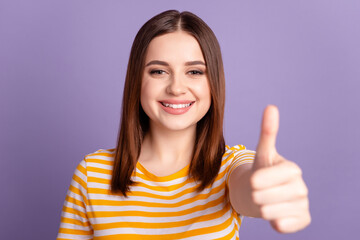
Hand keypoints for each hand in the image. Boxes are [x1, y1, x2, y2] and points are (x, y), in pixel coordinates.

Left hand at [251, 105, 310, 232]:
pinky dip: (273, 222)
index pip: (269, 178)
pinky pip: (282, 225)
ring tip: (264, 201)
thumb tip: (271, 107)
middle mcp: (301, 187)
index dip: (258, 180)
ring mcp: (303, 204)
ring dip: (261, 208)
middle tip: (259, 191)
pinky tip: (274, 214)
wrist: (263, 194)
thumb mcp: (262, 153)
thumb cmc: (261, 172)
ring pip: (270, 212)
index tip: (253, 180)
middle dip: (256, 195)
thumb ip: (267, 132)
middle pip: (266, 197)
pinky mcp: (302, 220)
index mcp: (292, 169)